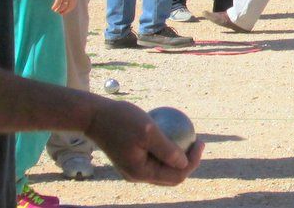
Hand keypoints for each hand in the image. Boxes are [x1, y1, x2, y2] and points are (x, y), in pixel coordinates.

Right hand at [50, 0, 75, 14]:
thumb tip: (64, 2)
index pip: (73, 5)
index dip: (68, 10)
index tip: (63, 12)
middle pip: (69, 6)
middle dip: (64, 11)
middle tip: (59, 13)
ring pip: (63, 6)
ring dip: (58, 9)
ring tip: (55, 10)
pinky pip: (58, 3)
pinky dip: (55, 6)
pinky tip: (52, 8)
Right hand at [85, 98, 202, 185]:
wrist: (93, 116)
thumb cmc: (121, 120)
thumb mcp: (148, 131)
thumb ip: (167, 150)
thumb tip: (185, 163)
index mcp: (141, 173)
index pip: (175, 176)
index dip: (192, 162)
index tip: (201, 142)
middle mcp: (136, 176)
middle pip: (170, 176)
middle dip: (188, 162)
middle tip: (198, 142)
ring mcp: (132, 169)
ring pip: (162, 169)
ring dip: (177, 157)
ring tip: (189, 138)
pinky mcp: (129, 159)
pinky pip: (152, 159)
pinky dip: (164, 151)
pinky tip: (173, 133)